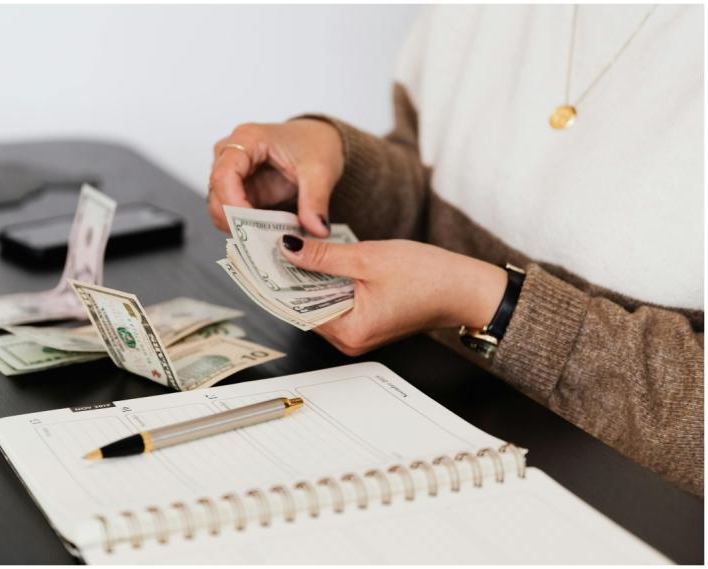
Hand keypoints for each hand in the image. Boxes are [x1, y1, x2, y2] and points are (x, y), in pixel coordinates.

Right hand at [208, 119, 344, 236]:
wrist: (320, 141)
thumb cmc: (315, 143)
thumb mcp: (321, 170)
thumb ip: (316, 200)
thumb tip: (317, 229)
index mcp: (247, 139)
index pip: (224, 174)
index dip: (233, 203)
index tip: (252, 226)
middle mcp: (231, 154)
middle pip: (216, 194)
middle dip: (235, 221)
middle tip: (262, 240)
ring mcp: (232, 173)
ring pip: (220, 208)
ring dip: (240, 227)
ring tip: (268, 238)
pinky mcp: (239, 191)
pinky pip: (232, 214)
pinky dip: (246, 228)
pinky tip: (266, 234)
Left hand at [278, 235, 507, 355]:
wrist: (465, 288)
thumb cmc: (428, 277)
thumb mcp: (367, 258)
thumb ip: (323, 256)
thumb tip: (289, 249)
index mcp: (349, 331)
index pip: (296, 308)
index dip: (278, 282)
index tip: (260, 259)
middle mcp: (350, 340)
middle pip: (306, 308)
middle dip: (291, 278)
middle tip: (273, 247)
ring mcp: (359, 334)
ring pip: (320, 304)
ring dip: (310, 279)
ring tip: (295, 249)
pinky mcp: (367, 323)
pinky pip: (337, 303)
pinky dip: (328, 283)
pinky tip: (322, 261)